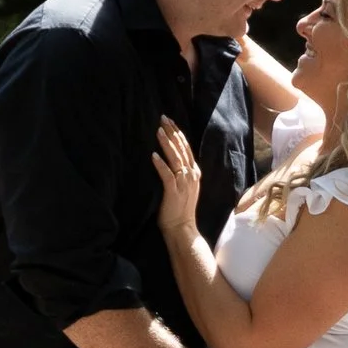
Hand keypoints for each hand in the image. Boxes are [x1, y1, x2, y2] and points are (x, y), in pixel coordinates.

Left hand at [154, 119, 201, 241]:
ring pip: (175, 158)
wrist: (182, 228)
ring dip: (166, 143)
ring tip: (158, 131)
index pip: (186, 148)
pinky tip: (153, 155)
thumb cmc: (180, 209)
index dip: (177, 133)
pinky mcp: (174, 191)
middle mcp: (191, 175)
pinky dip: (160, 164)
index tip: (169, 122)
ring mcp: (183, 183)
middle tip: (163, 118)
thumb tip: (169, 159)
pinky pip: (167, 175)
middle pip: (181, 148)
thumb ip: (180, 173)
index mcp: (193, 172)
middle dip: (172, 132)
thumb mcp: (183, 187)